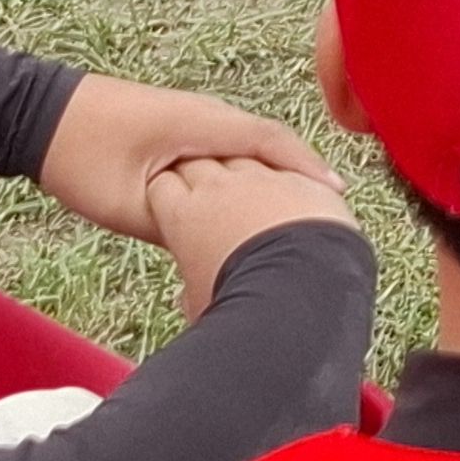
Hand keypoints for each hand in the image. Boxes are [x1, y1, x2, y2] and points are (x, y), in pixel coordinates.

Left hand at [35, 74, 335, 242]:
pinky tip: (254, 195)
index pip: (271, 141)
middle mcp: (206, 112)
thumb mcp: (129, 204)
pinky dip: (250, 168)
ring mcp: (193, 116)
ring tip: (304, 207)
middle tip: (334, 210)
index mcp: (202, 122)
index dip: (307, 168)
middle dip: (303, 172)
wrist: (36, 117)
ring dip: (277, 170)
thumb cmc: (79, 157)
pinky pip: (229, 146)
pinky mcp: (178, 126)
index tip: (339, 194)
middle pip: (270, 142)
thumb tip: (216, 246)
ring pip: (249, 145)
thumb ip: (178, 224)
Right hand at [144, 155, 358, 323]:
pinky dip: (284, 180)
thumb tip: (190, 298)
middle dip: (198, 175)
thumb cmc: (244, 299)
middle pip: (197, 162)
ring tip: (251, 199)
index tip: (173, 208)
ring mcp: (261, 177)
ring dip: (242, 174)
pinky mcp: (298, 177)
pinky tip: (291, 199)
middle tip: (208, 201)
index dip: (167, 195)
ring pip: (242, 156)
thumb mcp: (199, 304)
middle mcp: (218, 186)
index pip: (160, 186)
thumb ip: (190, 287)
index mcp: (182, 214)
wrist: (297, 284)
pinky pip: (286, 167)